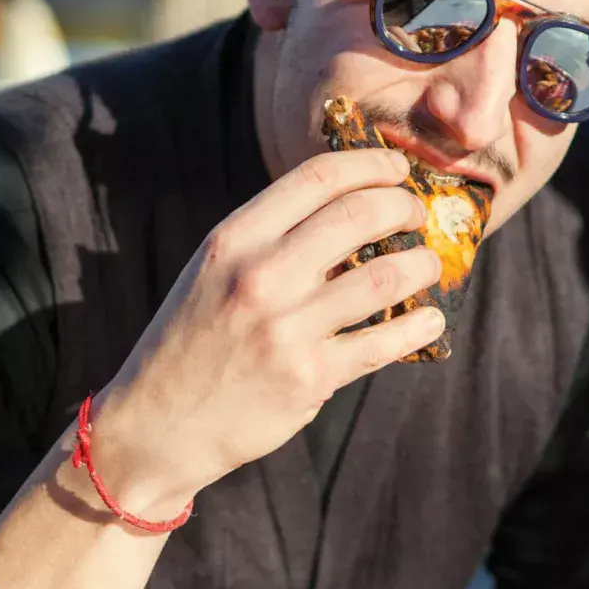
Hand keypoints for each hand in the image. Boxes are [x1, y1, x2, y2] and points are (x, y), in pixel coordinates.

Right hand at [89, 147, 443, 512]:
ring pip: (386, 277)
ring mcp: (287, 328)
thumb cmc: (194, 339)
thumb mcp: (215, 271)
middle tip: (418, 215)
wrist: (158, 424)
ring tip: (429, 264)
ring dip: (423, 264)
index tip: (398, 168)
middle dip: (405, 206)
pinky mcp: (309, 377)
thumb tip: (353, 206)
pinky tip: (431, 320)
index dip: (371, 164)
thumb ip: (272, 238)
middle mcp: (260, 276)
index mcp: (234, 239)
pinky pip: (384, 342)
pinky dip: (419, 327)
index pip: (318, 177)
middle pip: (361, 215)